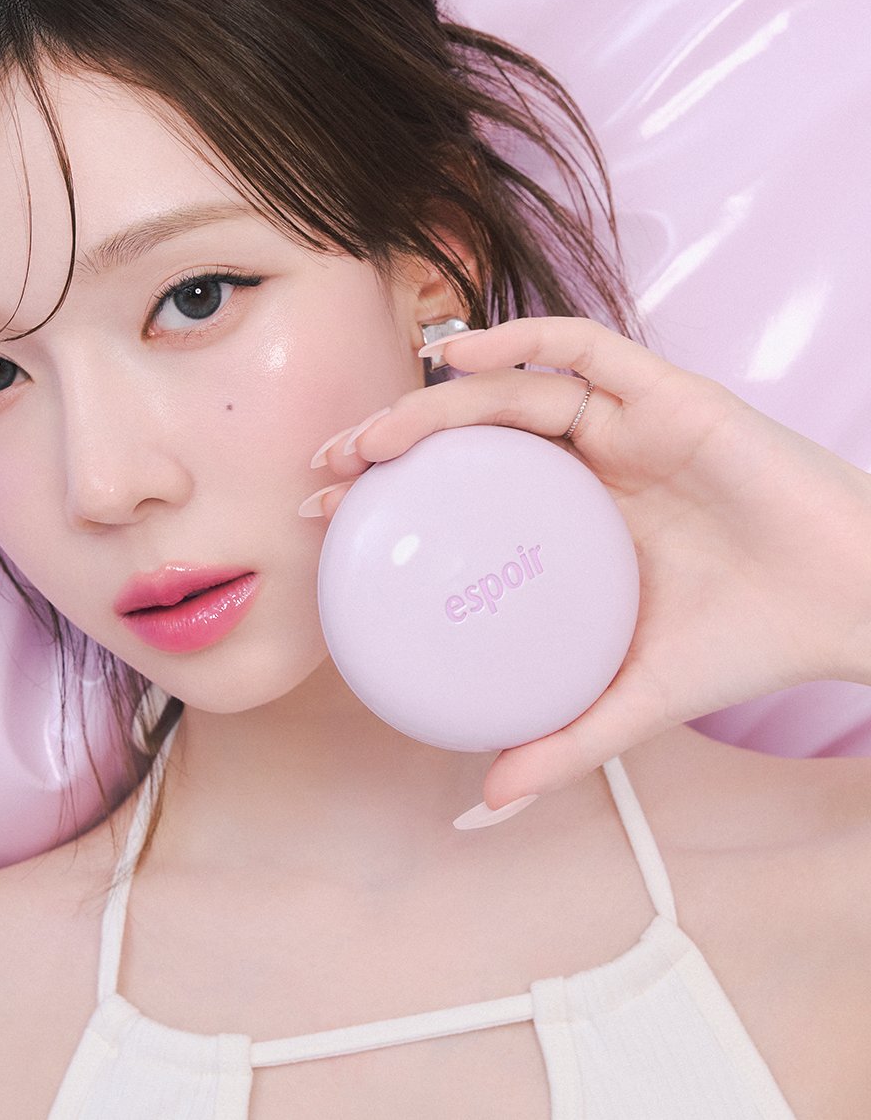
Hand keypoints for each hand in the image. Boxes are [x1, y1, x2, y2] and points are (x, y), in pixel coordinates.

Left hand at [302, 316, 870, 807]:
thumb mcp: (634, 697)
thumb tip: (485, 800)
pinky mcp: (667, 392)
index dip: (393, 494)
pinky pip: (584, 348)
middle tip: (325, 472)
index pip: (464, 489)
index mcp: (572, 518)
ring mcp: (625, 424)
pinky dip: (519, 342)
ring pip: (513, 389)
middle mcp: (589, 462)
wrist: (849, 604)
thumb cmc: (747, 641)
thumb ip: (564, 740)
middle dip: (391, 442)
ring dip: (435, 403)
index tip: (328, 517)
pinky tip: (459, 358)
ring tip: (373, 435)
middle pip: (471, 432)